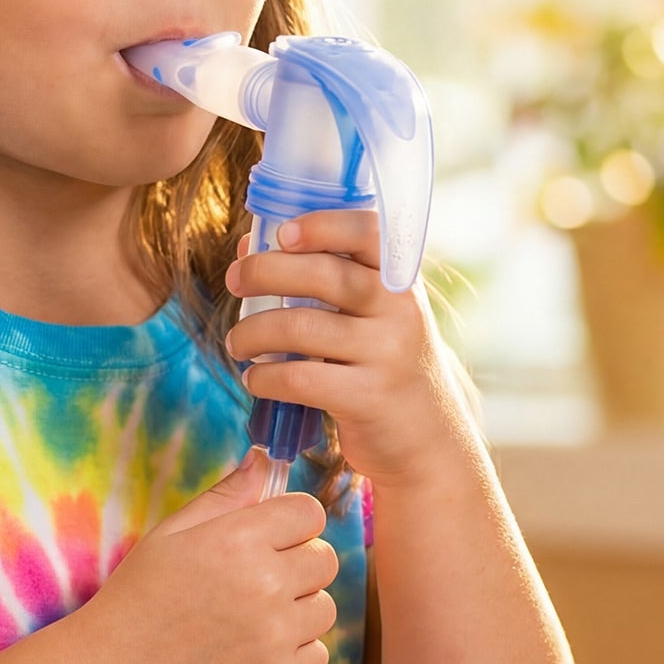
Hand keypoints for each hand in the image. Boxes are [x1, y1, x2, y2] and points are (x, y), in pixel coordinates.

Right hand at [73, 448, 338, 663]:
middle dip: (298, 562)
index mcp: (239, 539)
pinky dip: (295, 652)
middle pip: (324, 558)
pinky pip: (318, 654)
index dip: (293, 522)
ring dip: (298, 609)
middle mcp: (266, 583)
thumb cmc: (141, 595)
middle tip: (257, 579)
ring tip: (252, 617)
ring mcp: (277, 635)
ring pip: (325, 607)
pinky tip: (255, 650)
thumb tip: (264, 460)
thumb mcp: (172, 532)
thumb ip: (226, 496)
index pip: (310, 513)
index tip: (272, 536)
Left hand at [223, 210, 475, 486]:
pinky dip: (265, 377)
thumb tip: (250, 243)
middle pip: (322, 274)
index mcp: (399, 278)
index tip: (282, 233)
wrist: (429, 438)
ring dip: (252, 332)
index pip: (368, 231)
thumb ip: (320, 274)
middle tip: (234, 281)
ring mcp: (388, 353)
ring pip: (300, 326)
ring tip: (236, 342)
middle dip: (263, 272)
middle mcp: (401, 309)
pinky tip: (255, 379)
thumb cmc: (384, 362)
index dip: (322, 225)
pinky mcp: (369, 397)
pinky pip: (299, 378)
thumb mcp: (371, 313)